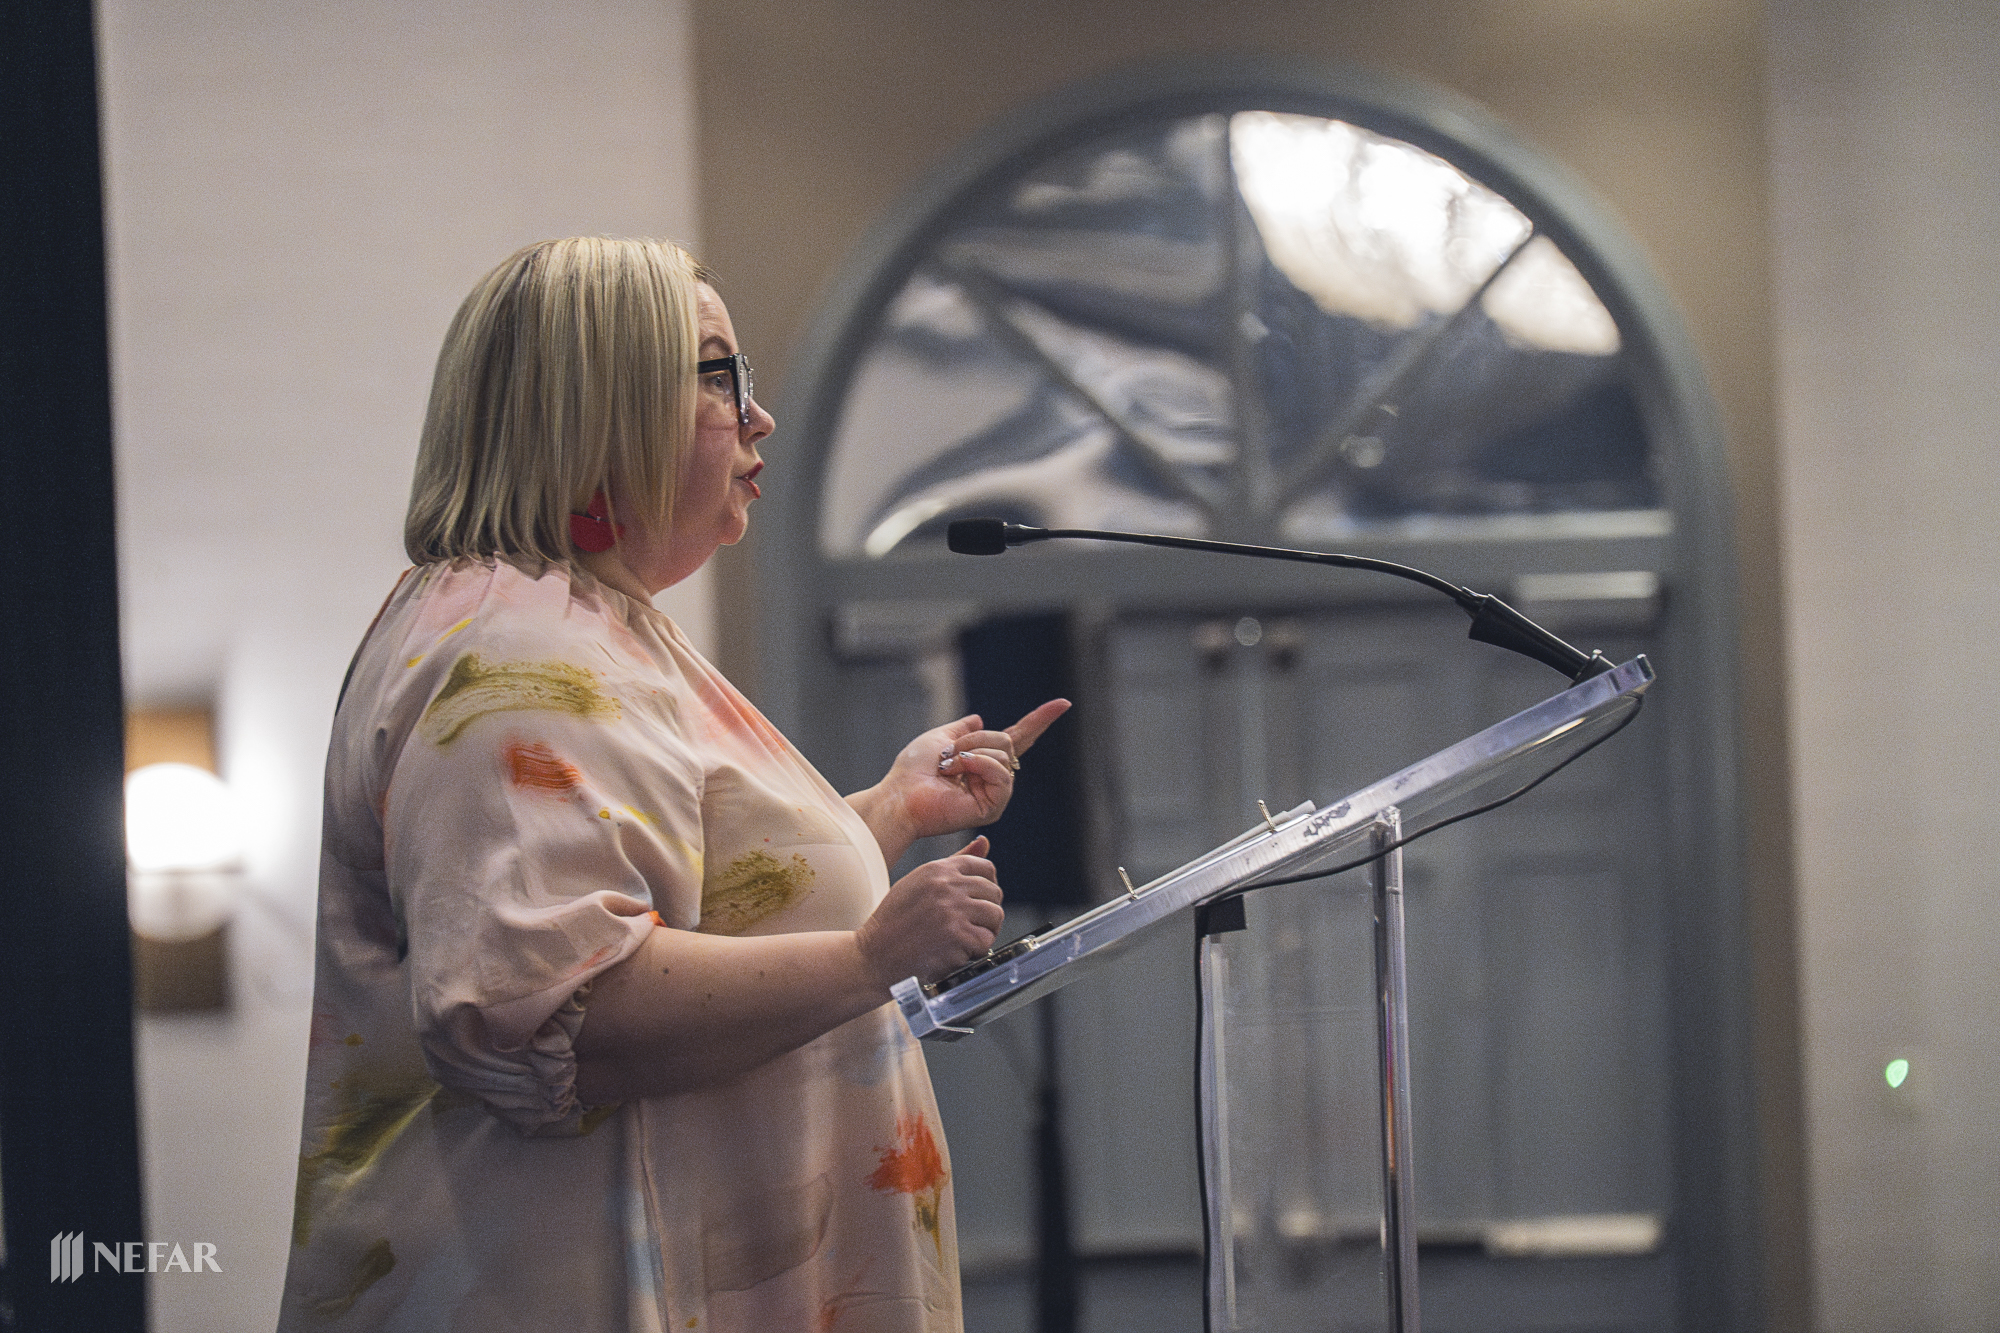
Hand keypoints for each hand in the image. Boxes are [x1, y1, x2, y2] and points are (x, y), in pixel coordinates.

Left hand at [852, 699, 1070, 861]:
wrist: (901, 794)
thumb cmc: (913, 769)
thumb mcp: (939, 737)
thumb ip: (960, 729)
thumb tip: (979, 719)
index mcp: (981, 761)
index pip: (1018, 738)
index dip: (1039, 720)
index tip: (1064, 703)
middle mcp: (992, 778)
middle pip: (1007, 742)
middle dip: (976, 738)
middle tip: (949, 753)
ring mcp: (994, 794)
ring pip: (1003, 754)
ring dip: (971, 752)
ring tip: (949, 766)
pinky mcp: (992, 807)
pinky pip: (1001, 774)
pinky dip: (978, 764)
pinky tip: (959, 772)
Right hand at [855, 837, 1004, 987]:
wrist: (874, 958)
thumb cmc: (894, 923)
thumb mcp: (918, 883)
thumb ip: (954, 864)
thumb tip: (984, 842)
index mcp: (937, 869)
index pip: (985, 867)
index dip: (987, 887)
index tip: (978, 902)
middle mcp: (946, 886)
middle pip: (994, 893)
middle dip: (986, 912)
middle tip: (969, 926)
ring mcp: (953, 911)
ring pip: (995, 916)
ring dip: (985, 931)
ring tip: (964, 939)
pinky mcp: (957, 937)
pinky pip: (986, 941)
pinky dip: (976, 951)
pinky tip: (957, 952)